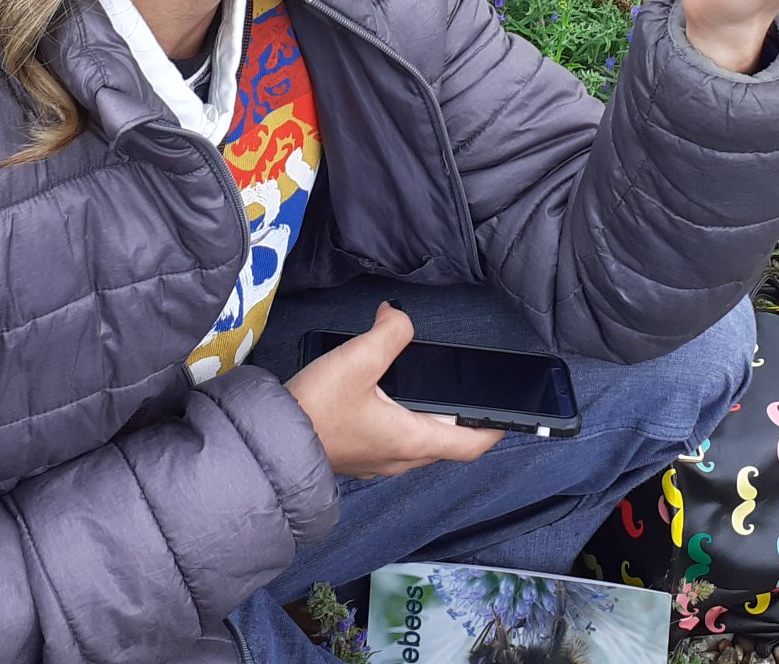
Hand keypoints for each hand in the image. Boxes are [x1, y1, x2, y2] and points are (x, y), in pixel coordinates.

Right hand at [284, 304, 502, 479]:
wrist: (272, 442)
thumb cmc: (314, 410)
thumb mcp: (357, 359)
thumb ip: (389, 333)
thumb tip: (397, 317)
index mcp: (412, 440)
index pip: (470, 444)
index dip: (493, 427)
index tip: (507, 412)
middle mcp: (400, 458)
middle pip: (447, 442)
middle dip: (460, 417)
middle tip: (465, 389)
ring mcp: (378, 461)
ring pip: (420, 442)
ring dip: (430, 418)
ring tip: (427, 386)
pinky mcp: (359, 455)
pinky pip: (395, 441)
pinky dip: (403, 420)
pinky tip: (386, 395)